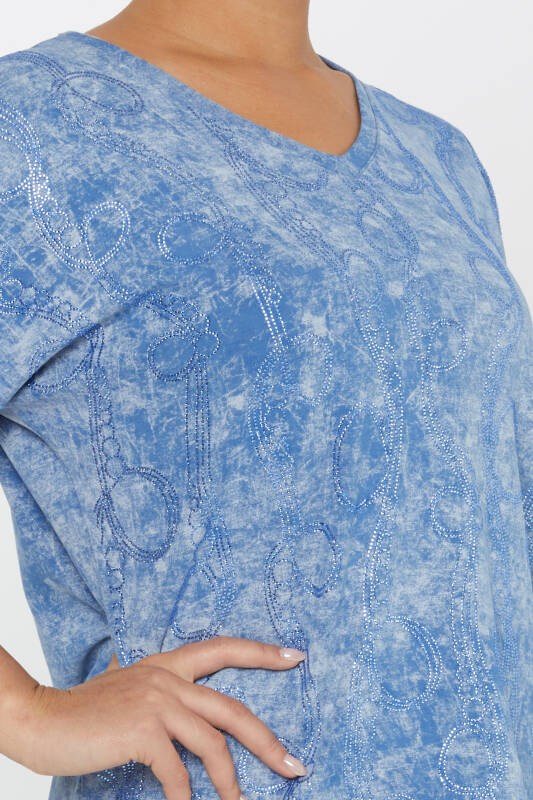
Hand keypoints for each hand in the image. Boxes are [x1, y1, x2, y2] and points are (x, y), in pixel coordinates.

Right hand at [14, 636, 308, 799]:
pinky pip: (178, 771)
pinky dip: (187, 797)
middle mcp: (167, 677)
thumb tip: (186, 712)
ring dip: (231, 781)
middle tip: (295, 766)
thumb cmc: (86, 712)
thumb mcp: (130, 689)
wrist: (44, 719)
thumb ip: (159, 691)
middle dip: (268, 741)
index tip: (295, 656)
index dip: (261, 652)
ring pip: (213, 743)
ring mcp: (156, 701)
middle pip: (232, 709)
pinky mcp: (142, 730)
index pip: (223, 649)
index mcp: (167, 664)